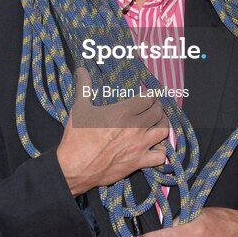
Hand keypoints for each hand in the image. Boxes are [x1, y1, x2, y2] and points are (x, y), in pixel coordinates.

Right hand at [56, 68, 169, 195]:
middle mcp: (135, 128)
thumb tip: (81, 69)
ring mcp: (139, 146)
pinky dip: (161, 150)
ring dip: (162, 124)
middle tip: (153, 106)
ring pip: (163, 131)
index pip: (147, 98)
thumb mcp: (79, 109)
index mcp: (122, 112)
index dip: (149, 95)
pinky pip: (160, 156)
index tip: (148, 95)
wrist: (74, 167)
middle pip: (157, 112)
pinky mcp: (138, 162)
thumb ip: (84, 87)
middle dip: (157, 107)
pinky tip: (155, 147)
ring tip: (157, 122)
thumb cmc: (76, 137)